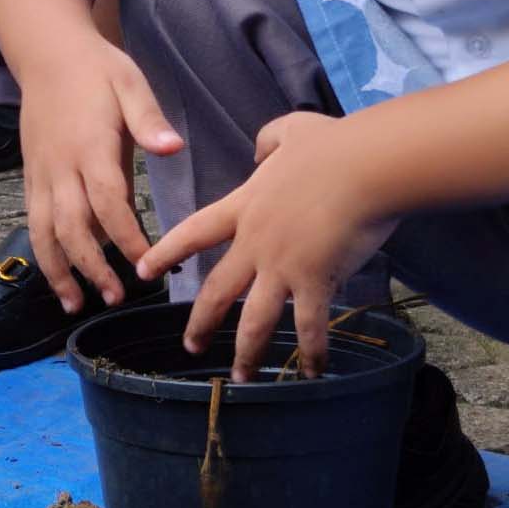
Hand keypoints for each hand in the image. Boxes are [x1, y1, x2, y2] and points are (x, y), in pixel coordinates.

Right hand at [21, 35, 182, 312]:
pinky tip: (56, 275)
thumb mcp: (129, 82)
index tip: (147, 262)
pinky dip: (42, 252)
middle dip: (92, 267)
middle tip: (115, 297)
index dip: (126, 237)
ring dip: (58, 271)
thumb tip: (173, 148)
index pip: (109, 203)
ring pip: (43, 232)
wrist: (46, 52)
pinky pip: (33, 221)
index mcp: (90, 147)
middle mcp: (60, 167)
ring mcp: (41, 173)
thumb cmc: (97, 69)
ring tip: (75, 304)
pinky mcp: (31, 175)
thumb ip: (149, 119)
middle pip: (72, 228)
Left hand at [138, 111, 397, 380]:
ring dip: (247, 351)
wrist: (364, 167)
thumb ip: (268, 140)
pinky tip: (312, 373)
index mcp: (245, 206)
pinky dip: (310, 353)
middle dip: (202, 321)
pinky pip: (309, 326)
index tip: (143, 270)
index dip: (167, 251)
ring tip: (241, 376)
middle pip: (219, 289)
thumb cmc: (332, 146)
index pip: (195, 231)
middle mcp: (256, 242)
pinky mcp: (314, 281)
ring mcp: (283, 266)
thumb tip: (258, 150)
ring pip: (255, 319)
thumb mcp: (290, 131)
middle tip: (190, 347)